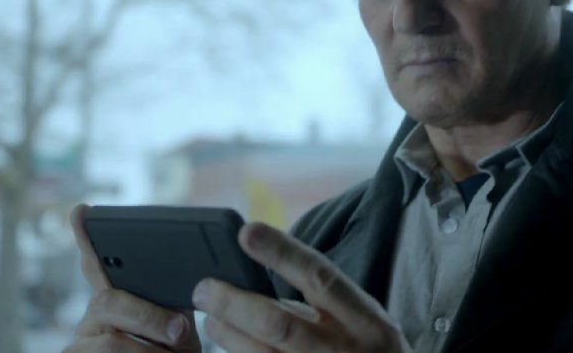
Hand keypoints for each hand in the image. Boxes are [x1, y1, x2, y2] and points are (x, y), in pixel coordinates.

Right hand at [62, 204, 202, 352]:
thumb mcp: (178, 325)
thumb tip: (198, 282)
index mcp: (117, 297)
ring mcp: (81, 339)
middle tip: (180, 330)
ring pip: (109, 339)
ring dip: (147, 349)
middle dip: (149, 317)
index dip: (87, 238)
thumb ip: (176, 302)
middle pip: (108, 301)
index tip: (81, 210)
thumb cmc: (172, 352)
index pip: (97, 263)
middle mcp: (94, 315)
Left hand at [193, 222, 411, 352]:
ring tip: (211, 318)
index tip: (246, 233)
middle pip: (278, 325)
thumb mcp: (362, 320)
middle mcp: (344, 351)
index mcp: (366, 320)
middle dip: (234, 304)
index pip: (319, 278)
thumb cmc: (369, 349)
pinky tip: (228, 343)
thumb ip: (320, 301)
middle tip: (203, 288)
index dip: (282, 253)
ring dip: (227, 335)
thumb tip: (258, 276)